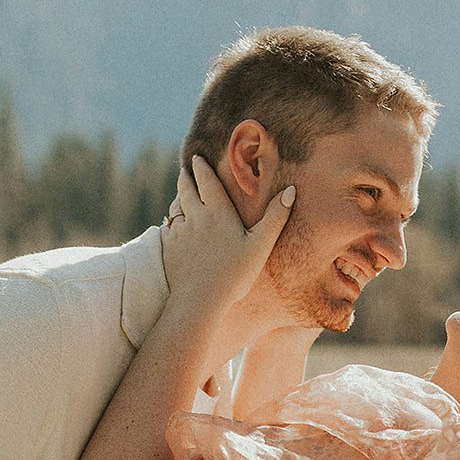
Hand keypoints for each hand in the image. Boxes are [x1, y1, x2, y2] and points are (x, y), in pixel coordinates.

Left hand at [162, 157, 294, 317]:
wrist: (199, 300)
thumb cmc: (235, 274)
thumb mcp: (261, 245)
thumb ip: (275, 217)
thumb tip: (290, 190)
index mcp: (217, 211)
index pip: (206, 181)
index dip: (201, 168)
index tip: (197, 158)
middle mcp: (195, 217)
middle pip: (186, 189)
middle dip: (186, 177)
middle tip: (185, 170)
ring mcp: (180, 233)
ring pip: (176, 208)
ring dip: (178, 198)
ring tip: (180, 194)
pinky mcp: (169, 249)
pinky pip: (168, 229)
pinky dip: (170, 223)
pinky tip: (172, 227)